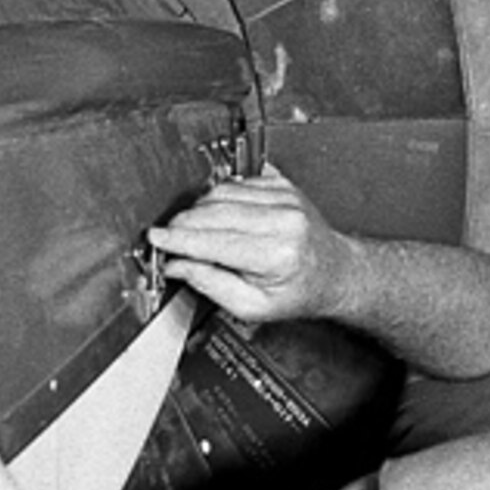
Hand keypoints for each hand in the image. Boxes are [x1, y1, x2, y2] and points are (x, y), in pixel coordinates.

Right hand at [145, 168, 355, 325]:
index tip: (156, 239)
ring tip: (193, 230)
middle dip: (183, 224)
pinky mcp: (282, 184)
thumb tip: (177, 265)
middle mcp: (284, 220)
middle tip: (167, 238)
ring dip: (198, 210)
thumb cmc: (298, 292)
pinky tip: (218, 216)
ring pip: (221, 192)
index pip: (214, 241)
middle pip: (214, 212)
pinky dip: (218, 198)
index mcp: (277, 254)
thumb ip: (211, 284)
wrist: (334, 272)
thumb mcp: (253, 306)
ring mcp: (285, 197)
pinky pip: (236, 183)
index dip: (178, 240)